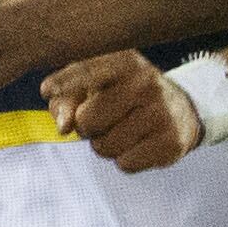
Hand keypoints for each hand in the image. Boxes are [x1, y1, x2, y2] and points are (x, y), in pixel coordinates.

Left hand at [43, 51, 201, 171]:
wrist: (181, 111)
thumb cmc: (125, 98)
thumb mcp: (97, 87)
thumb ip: (68, 100)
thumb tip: (63, 127)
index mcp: (126, 62)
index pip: (87, 71)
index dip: (64, 83)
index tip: (46, 90)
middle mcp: (145, 83)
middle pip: (86, 120)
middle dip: (86, 128)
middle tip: (103, 121)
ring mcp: (161, 112)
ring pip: (104, 147)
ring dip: (105, 146)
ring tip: (124, 131)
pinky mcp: (171, 141)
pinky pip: (125, 164)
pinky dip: (126, 160)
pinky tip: (140, 144)